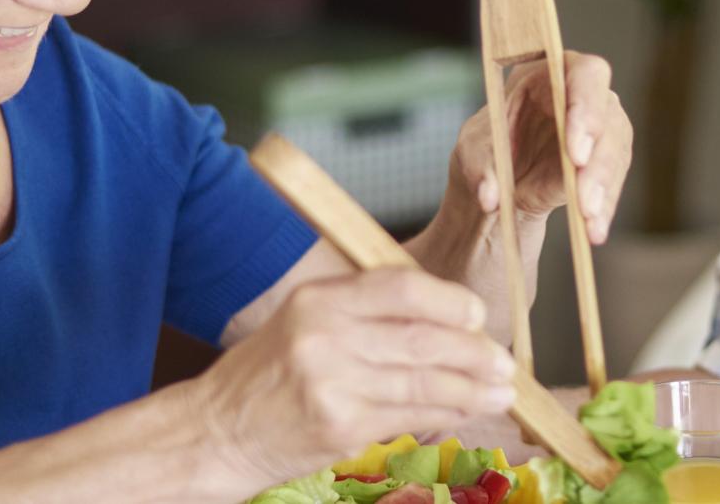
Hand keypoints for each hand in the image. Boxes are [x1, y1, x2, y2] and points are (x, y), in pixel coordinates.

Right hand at [188, 269, 518, 491]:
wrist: (216, 431)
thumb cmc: (267, 375)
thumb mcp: (303, 321)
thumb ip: (364, 312)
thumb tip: (445, 317)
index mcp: (318, 299)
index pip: (402, 287)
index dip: (450, 301)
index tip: (476, 315)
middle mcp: (325, 336)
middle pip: (424, 338)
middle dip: (475, 352)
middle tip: (503, 363)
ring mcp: (333, 385)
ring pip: (426, 382)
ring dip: (473, 389)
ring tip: (501, 392)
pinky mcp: (341, 428)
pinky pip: (412, 417)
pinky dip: (448, 415)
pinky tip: (466, 412)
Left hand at [449, 51, 632, 243]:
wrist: (500, 180)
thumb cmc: (488, 148)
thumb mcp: (472, 152)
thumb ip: (480, 168)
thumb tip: (490, 197)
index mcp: (551, 73)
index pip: (583, 74)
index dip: (586, 106)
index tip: (576, 149)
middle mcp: (584, 96)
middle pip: (608, 116)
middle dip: (599, 158)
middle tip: (584, 196)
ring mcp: (601, 130)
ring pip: (615, 153)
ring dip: (603, 189)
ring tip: (589, 221)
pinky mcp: (605, 163)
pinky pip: (611, 184)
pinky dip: (603, 209)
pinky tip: (594, 231)